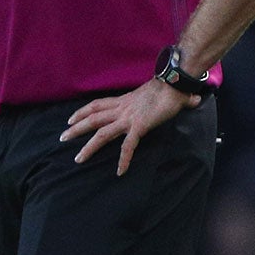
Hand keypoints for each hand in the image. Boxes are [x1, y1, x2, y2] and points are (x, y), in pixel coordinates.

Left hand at [59, 78, 197, 175]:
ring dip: (88, 146)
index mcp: (125, 101)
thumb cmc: (172, 87)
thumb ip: (170, 100)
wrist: (175, 83)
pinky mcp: (139, 127)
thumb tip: (192, 99)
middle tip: (62, 138)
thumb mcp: (162, 94)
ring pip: (102, 133)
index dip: (82, 112)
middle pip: (93, 118)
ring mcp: (129, 118)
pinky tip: (120, 171)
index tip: (70, 119)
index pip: (97, 105)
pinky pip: (128, 146)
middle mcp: (123, 109)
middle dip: (76, 128)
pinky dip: (123, 159)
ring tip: (78, 158)